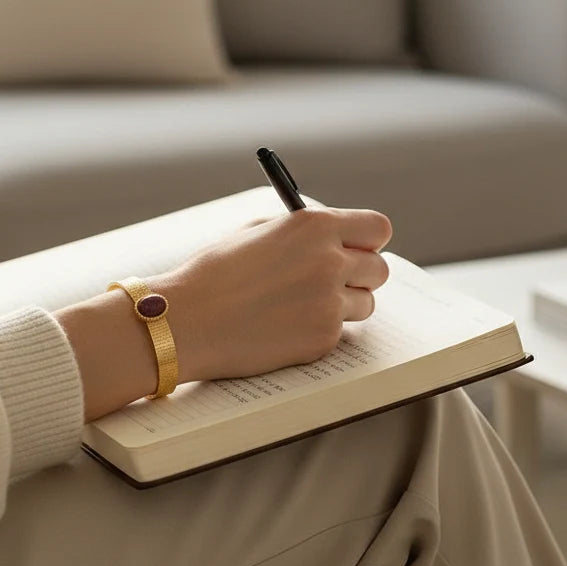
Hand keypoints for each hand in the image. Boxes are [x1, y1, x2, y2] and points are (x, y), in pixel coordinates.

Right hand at [146, 207, 392, 383]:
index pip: (377, 228)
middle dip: (361, 273)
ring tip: (302, 304)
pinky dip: (319, 329)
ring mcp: (329, 303)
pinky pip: (340, 331)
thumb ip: (301, 232)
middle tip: (336, 279)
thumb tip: (334, 237)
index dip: (368, 239)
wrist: (187, 320)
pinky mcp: (323, 339)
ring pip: (366, 303)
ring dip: (344, 303)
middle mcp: (330, 261)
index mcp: (315, 227)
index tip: (359, 246)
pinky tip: (284, 325)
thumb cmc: (215, 273)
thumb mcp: (257, 232)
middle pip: (379, 268)